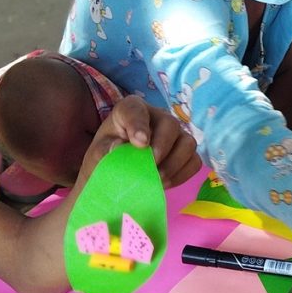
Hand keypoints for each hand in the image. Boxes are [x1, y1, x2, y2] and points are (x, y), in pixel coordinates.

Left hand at [78, 95, 200, 188]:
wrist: (115, 177)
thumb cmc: (105, 160)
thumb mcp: (97, 156)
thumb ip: (104, 150)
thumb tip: (118, 148)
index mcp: (130, 110)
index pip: (136, 109)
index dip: (139, 124)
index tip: (140, 144)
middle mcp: (157, 117)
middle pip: (171, 124)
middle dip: (162, 147)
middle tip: (151, 167)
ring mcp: (174, 135)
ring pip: (188, 142)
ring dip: (174, 164)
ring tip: (157, 179)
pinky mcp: (184, 153)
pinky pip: (194, 161)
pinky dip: (182, 174)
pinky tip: (165, 184)